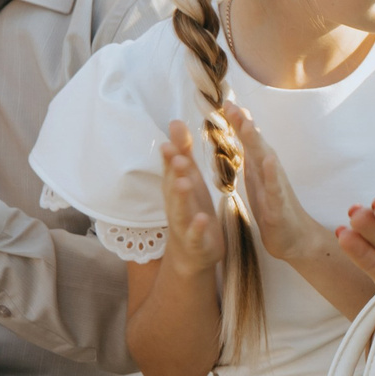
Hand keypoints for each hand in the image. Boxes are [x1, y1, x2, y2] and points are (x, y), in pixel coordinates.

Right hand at [159, 119, 226, 271]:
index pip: (173, 167)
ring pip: (180, 209)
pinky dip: (196, 227)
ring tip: (184, 182)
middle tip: (177, 154)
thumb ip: (184, 154)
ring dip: (181, 196)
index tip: (174, 132)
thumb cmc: (192, 210)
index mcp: (179, 188)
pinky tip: (201, 219)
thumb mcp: (190, 181)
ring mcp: (184, 224)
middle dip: (174, 170)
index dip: (173, 151)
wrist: (192, 253)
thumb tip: (176, 122)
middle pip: (173, 186)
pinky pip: (195, 235)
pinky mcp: (196, 242)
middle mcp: (177, 205)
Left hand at [222, 104, 332, 265]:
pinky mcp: (278, 207)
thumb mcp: (258, 179)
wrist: (295, 239)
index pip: (248, 140)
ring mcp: (276, 188)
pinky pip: (275, 189)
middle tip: (232, 105)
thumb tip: (244, 132)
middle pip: (256, 144)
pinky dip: (271, 175)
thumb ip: (251, 155)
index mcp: (260, 168)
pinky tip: (267, 162)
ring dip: (258, 143)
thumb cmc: (274, 209)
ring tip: (248, 125)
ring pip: (266, 161)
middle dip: (245, 124)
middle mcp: (270, 173)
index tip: (225, 102)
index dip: (237, 122)